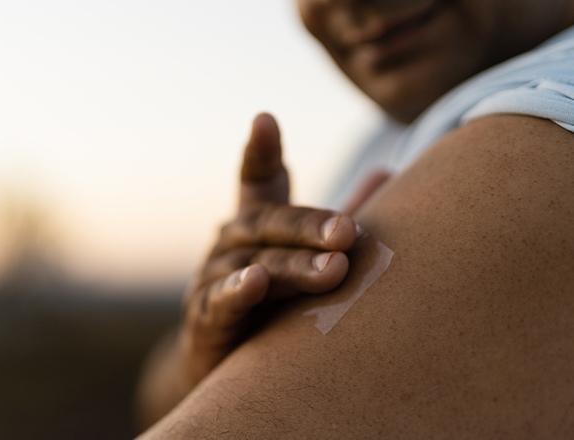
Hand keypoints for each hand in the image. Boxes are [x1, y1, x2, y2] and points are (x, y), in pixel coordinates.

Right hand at [180, 113, 356, 383]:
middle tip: (347, 232)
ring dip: (292, 265)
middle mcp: (230, 243)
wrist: (229, 365)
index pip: (256, 181)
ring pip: (254, 262)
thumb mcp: (306, 256)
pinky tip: (256, 282)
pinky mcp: (204, 318)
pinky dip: (238, 291)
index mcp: (255, 224)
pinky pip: (220, 302)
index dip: (259, 152)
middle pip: (267, 223)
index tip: (264, 120)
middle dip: (308, 226)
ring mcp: (212, 278)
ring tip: (333, 269)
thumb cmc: (275, 303)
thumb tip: (387, 172)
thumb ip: (339, 219)